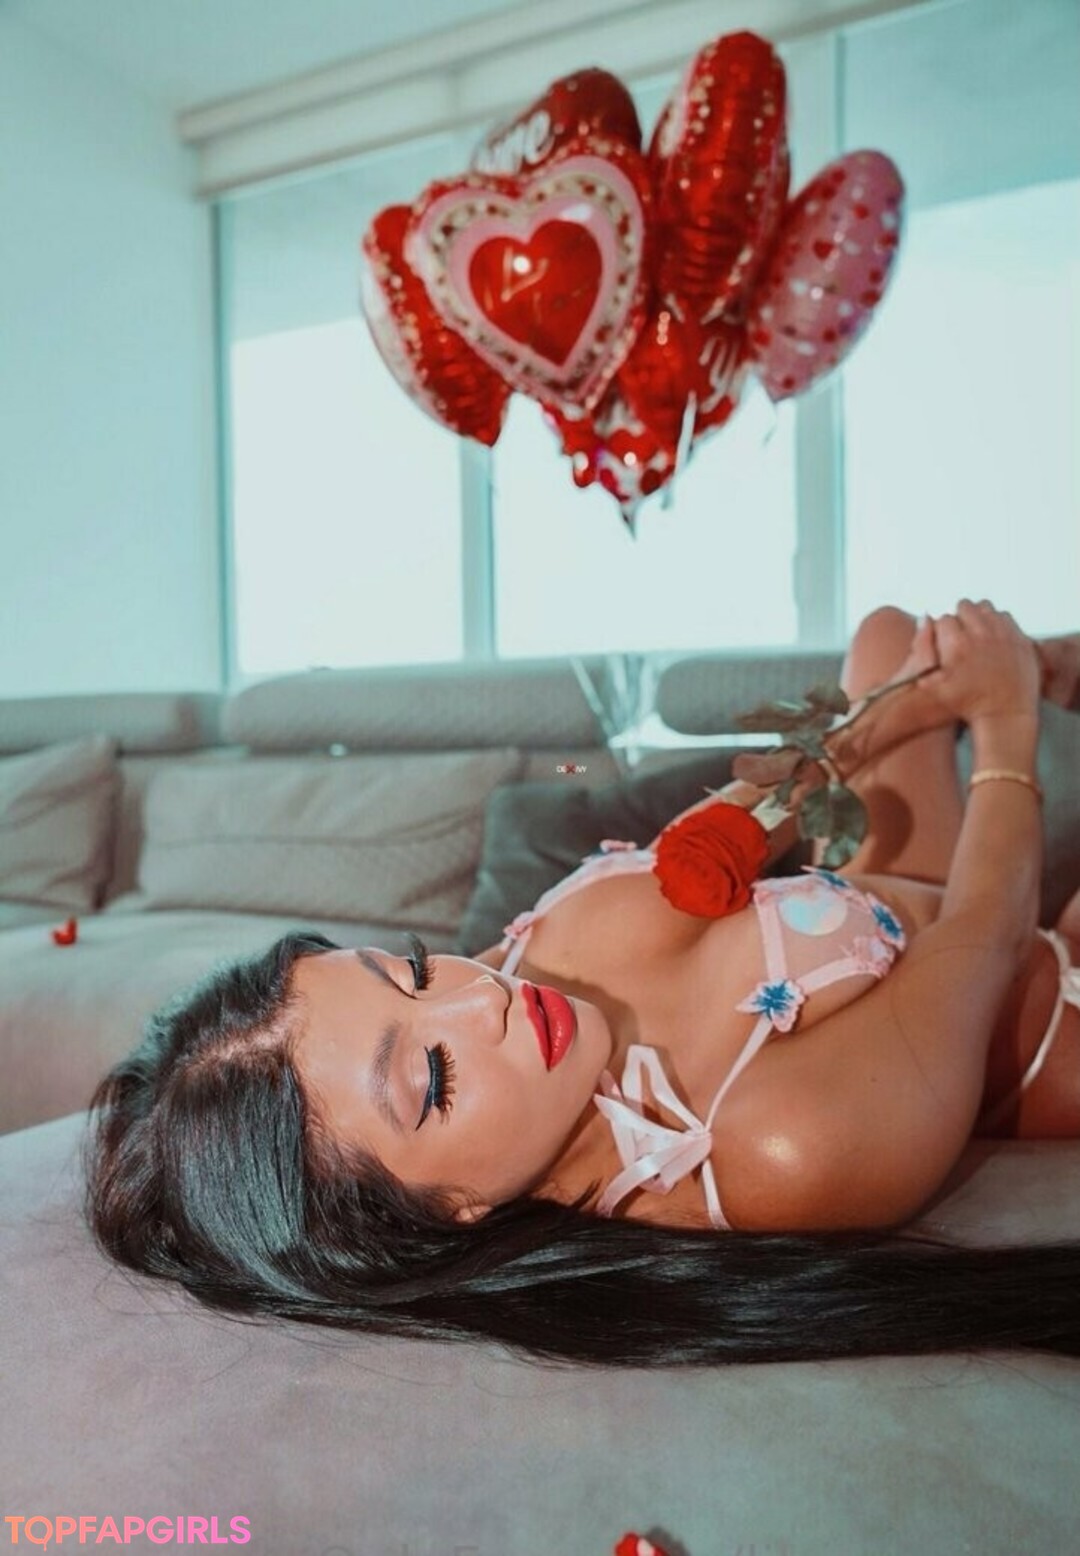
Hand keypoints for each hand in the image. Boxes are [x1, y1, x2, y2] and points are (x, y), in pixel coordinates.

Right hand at [923, 599, 1040, 723]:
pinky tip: (992, 638)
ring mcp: (1003, 634)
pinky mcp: (1019, 638)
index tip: (945, 642)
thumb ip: (921, 648)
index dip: (941, 631)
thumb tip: (926, 616)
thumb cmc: (965, 705)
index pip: (943, 619)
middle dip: (959, 618)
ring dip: (978, 617)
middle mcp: (980, 634)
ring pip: (985, 607)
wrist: (1004, 715)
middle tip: (959, 635)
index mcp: (956, 644)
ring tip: (975, 634)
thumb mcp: (931, 686)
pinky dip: (997, 622)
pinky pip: (1005, 616)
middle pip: (965, 606)